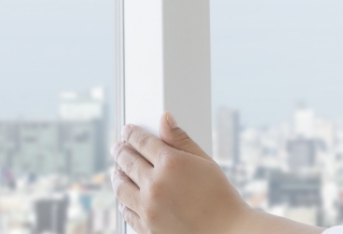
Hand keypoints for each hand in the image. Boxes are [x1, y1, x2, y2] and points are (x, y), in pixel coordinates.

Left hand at [112, 113, 249, 233]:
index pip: (142, 141)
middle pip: (128, 162)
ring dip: (117, 176)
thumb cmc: (220, 195)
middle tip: (117, 147)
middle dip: (120, 151)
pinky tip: (123, 198)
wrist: (225, 231)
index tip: (127, 130)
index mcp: (170, 163)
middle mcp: (155, 184)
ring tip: (117, 171)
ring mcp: (149, 206)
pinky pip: (126, 211)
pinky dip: (122, 202)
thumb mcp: (204, 161)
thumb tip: (165, 118)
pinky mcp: (148, 226)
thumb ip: (180, 139)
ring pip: (121, 187)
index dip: (132, 133)